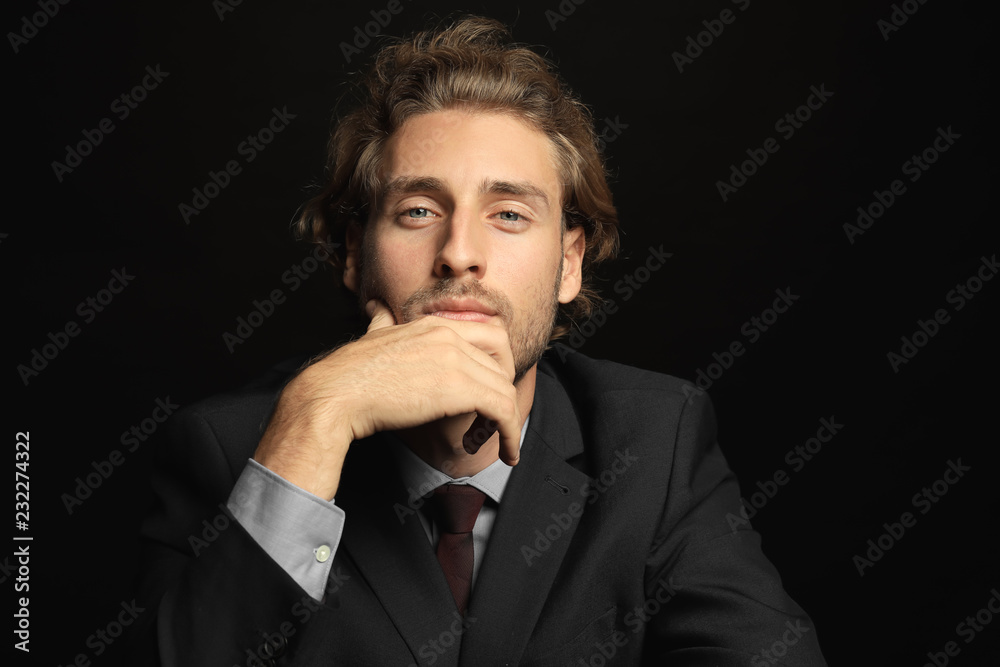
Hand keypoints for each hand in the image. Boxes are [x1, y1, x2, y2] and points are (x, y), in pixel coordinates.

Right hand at [252, 300, 520, 499]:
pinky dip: (510, 433)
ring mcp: (455, 358)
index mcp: (433, 324)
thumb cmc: (348, 375)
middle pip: (503, 364)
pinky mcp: (458, 387)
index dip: (497, 368)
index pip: (491, 338)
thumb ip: (382, 323)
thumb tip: (379, 312)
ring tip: (493, 444)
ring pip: (505, 389)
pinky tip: (505, 452)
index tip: (490, 395)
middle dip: (504, 394)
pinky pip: (503, 409)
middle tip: (492, 422)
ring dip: (507, 421)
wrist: (333, 394)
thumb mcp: (371, 337)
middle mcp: (449, 334)